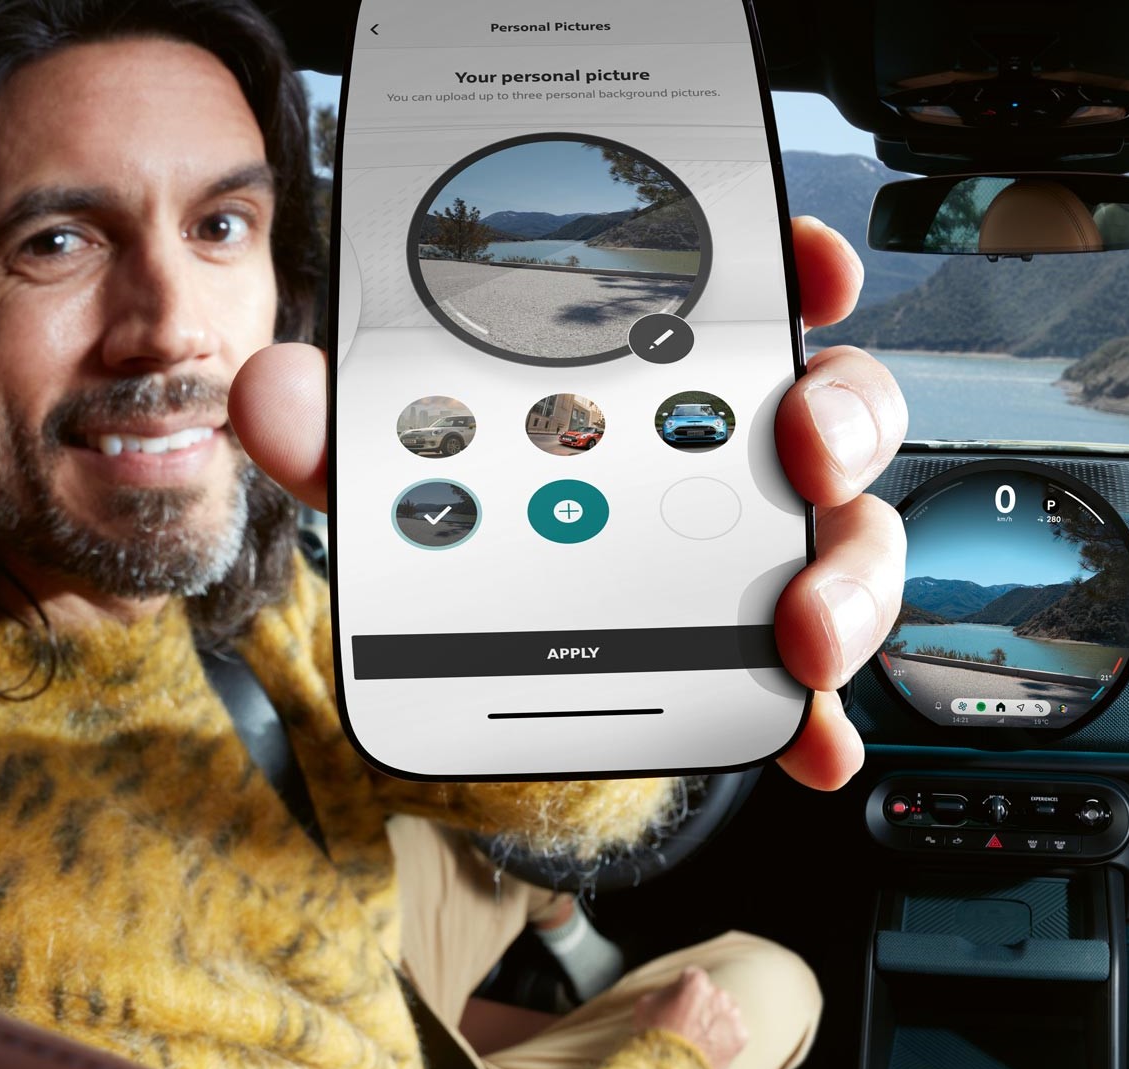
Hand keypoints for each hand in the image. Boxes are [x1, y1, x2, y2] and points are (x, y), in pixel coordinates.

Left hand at [231, 216, 906, 791]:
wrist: (481, 653)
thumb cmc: (469, 515)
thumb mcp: (394, 470)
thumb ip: (345, 430)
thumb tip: (275, 392)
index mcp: (663, 370)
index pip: (755, 288)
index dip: (802, 265)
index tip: (815, 269)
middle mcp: (735, 448)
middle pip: (837, 406)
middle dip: (842, 420)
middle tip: (802, 450)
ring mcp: (761, 548)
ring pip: (852, 538)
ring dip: (847, 582)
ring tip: (800, 632)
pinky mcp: (762, 647)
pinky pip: (820, 675)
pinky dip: (820, 712)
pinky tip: (807, 742)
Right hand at [632, 966, 747, 1068]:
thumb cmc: (653, 1038)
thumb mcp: (645, 1006)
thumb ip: (663, 993)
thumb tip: (672, 993)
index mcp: (695, 982)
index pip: (693, 978)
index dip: (684, 992)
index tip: (679, 1004)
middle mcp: (718, 994)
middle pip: (712, 996)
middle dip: (702, 1007)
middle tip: (689, 1026)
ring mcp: (732, 1016)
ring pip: (726, 1014)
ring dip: (716, 1023)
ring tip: (699, 1041)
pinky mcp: (740, 1037)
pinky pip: (734, 1035)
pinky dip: (725, 1042)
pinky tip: (709, 1051)